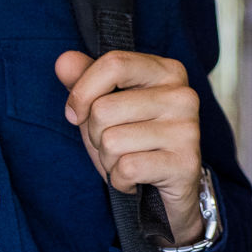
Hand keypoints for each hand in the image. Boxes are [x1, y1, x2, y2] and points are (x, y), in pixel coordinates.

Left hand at [54, 50, 203, 242]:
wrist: (168, 190)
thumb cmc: (134, 141)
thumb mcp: (104, 106)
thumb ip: (84, 79)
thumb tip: (64, 61)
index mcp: (166, 71)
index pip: (113, 64)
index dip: (83, 92)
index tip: (76, 113)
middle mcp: (182, 95)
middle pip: (105, 108)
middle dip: (95, 134)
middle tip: (113, 145)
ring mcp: (188, 129)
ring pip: (112, 141)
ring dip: (107, 160)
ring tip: (126, 161)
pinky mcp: (185, 164)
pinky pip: (127, 168)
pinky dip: (120, 180)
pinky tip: (135, 180)